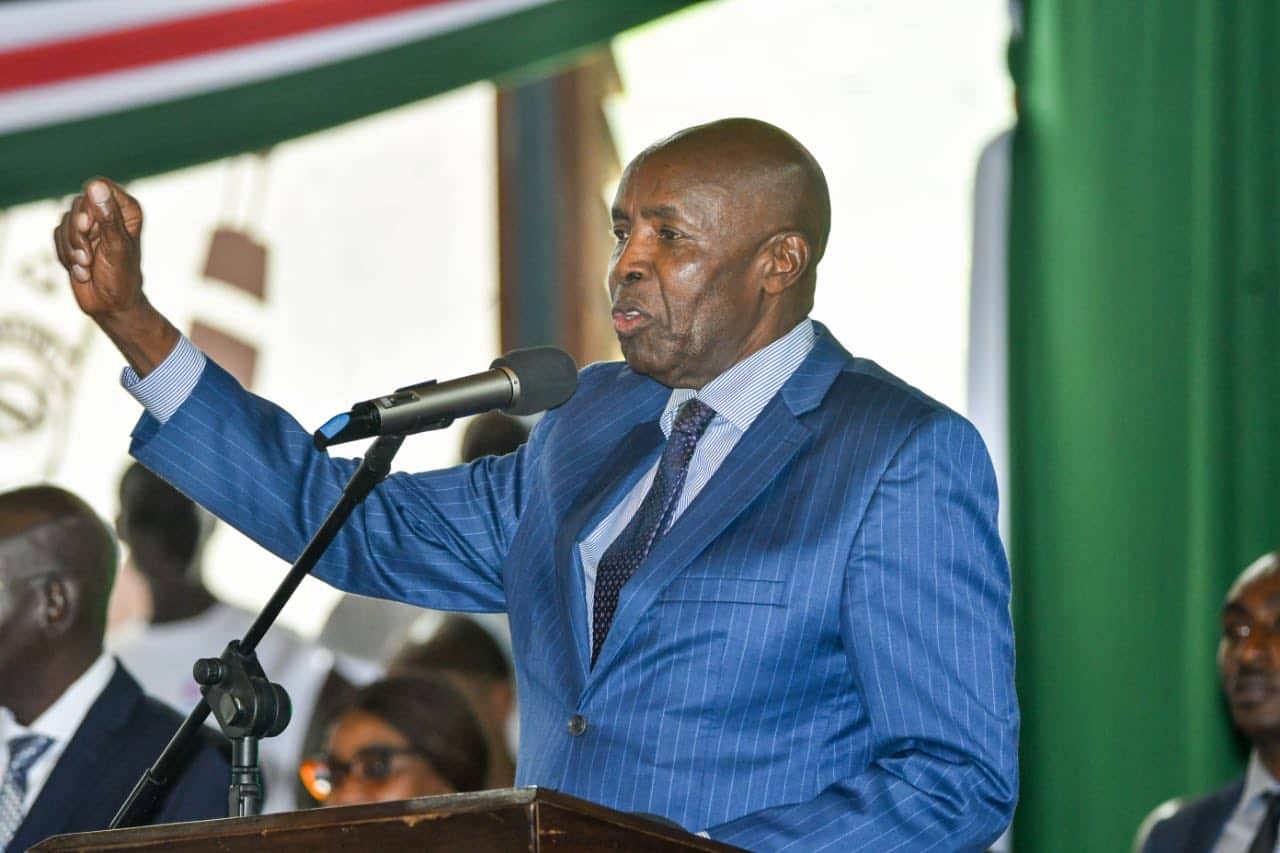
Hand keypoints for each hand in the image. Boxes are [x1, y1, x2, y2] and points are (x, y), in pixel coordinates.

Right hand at [53, 178, 143, 317]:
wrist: (111, 305)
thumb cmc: (121, 277)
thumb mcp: (116, 247)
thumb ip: (108, 217)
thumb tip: (96, 186)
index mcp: (126, 210)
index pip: (100, 187)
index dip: (88, 205)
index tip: (88, 227)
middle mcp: (108, 213)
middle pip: (78, 204)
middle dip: (78, 233)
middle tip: (88, 256)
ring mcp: (90, 225)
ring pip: (65, 221)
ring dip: (72, 248)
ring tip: (87, 267)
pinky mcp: (74, 237)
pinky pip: (57, 234)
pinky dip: (66, 254)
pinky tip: (82, 270)